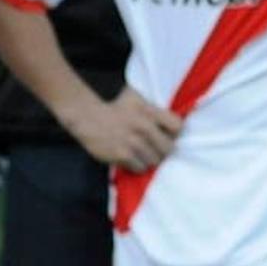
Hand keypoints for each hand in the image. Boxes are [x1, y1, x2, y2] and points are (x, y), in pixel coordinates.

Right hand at [61, 87, 181, 172]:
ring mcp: (133, 142)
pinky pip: (140, 168)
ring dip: (149, 159)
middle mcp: (144, 127)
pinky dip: (137, 166)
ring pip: (154, 161)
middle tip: (154, 148)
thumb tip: (177, 111)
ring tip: (141, 153)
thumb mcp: (137, 98)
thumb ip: (154, 107)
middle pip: (168, 148)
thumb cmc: (115, 107)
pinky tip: (130, 158)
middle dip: (162, 150)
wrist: (88, 117)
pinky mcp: (122, 155)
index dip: (174, 133)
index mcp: (150, 111)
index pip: (178, 126)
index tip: (167, 135)